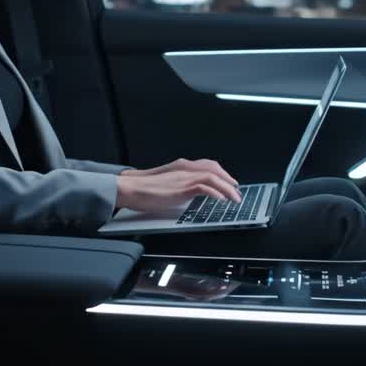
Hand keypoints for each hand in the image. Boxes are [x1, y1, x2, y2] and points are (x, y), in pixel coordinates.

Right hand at [121, 158, 238, 188]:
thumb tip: (189, 192)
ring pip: (212, 177)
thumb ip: (179, 184)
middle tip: (236, 191)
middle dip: (228, 180)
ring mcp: (183, 177)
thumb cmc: (144, 189)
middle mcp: (184, 168)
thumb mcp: (166, 184)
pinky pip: (203, 187)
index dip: (221, 173)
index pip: (207, 165)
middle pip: (213, 169)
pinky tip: (221, 200)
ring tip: (234, 198)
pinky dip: (215, 193)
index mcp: (181, 166)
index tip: (229, 182)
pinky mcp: (180, 188)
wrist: (130, 188)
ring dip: (226, 188)